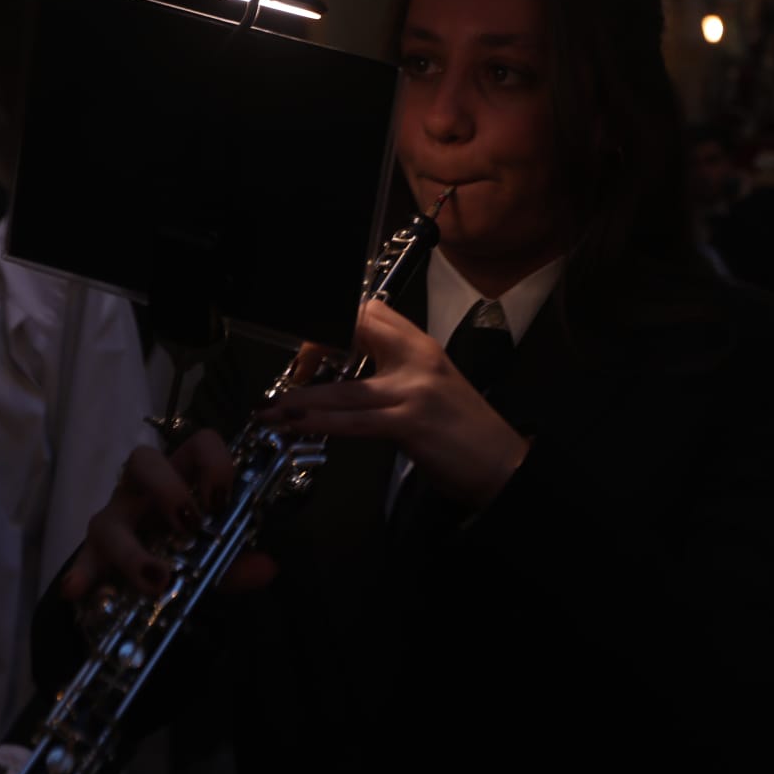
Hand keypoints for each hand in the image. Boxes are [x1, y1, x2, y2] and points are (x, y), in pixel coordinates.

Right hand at [60, 433, 277, 600]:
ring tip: (157, 579)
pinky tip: (77, 589)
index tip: (222, 502)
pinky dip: (81, 573)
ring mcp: (114, 519)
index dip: (214, 463)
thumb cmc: (181, 550)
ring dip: (132, 550)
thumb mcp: (214, 558)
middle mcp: (144, 490)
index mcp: (182, 478)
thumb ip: (238, 562)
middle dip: (167, 488)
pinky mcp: (92, 553)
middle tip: (190, 527)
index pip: (199, 443)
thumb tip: (269, 568)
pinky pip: (82, 560)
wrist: (141, 577)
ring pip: (109, 518)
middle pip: (143, 461)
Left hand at [260, 300, 529, 509]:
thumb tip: (345, 374)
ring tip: (271, 409)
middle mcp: (418, 359)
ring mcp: (414, 390)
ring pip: (343, 388)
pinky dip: (319, 423)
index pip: (370, 311)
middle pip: (354, 332)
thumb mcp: (431, 386)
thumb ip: (393, 372)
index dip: (333, 321)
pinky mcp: (410, 423)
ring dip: (300, 400)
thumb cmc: (464, 429)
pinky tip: (296, 426)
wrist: (502, 462)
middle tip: (289, 374)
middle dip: (312, 350)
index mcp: (422, 347)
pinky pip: (353, 422)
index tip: (310, 346)